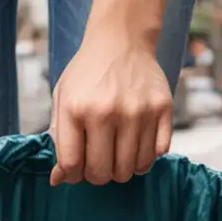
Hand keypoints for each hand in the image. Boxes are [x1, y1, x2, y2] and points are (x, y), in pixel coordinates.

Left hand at [49, 28, 171, 185]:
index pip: (73, 166)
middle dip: (98, 175)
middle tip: (100, 161)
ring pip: (131, 169)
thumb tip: (58, 180)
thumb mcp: (63, 99)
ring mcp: (138, 111)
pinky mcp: (162, 109)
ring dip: (123, 168)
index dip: (74, 175)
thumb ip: (59, 140)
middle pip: (103, 172)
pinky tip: (137, 143)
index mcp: (76, 109)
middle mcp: (108, 111)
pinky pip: (156, 154)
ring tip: (118, 153)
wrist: (121, 40)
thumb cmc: (88, 73)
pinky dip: (146, 157)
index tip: (78, 168)